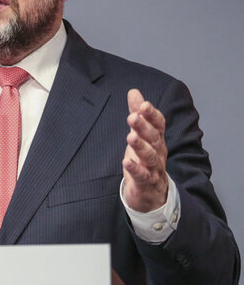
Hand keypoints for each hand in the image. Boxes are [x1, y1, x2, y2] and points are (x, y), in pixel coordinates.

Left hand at [122, 89, 167, 211]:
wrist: (152, 193)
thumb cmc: (145, 160)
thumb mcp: (140, 135)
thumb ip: (137, 114)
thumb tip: (134, 92)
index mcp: (156, 139)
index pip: (158, 124)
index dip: (152, 115)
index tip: (143, 104)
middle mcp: (158, 152)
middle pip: (153, 138)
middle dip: (144, 126)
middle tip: (133, 116)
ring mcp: (154, 168)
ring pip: (150, 156)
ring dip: (140, 146)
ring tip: (130, 137)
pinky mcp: (146, 183)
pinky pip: (142, 175)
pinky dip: (135, 169)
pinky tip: (126, 161)